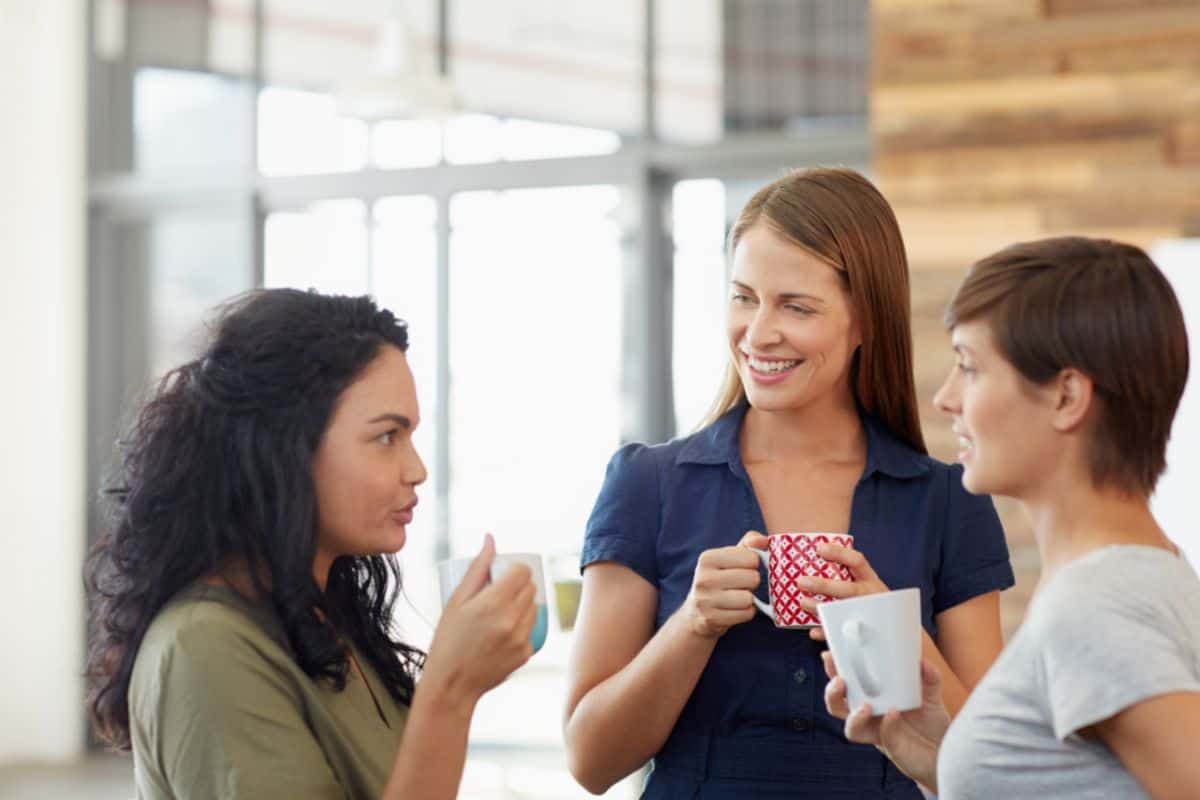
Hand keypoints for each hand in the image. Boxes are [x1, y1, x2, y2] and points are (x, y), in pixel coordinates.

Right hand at [421, 534, 536, 708]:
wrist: (451, 685)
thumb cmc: (447, 640)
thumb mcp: (456, 600)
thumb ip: (477, 567)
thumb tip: (490, 538)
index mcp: (493, 602)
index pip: (523, 571)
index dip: (515, 569)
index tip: (504, 573)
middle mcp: (512, 619)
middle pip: (531, 587)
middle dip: (519, 584)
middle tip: (501, 590)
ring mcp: (521, 638)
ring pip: (534, 607)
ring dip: (523, 603)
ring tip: (501, 611)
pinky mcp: (526, 653)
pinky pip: (532, 629)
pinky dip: (521, 625)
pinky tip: (502, 632)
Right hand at [680, 531, 766, 638]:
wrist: (696, 612)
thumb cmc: (720, 578)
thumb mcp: (730, 556)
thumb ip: (750, 542)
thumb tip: (764, 541)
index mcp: (707, 558)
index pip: (751, 558)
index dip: (753, 564)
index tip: (742, 568)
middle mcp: (703, 578)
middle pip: (752, 578)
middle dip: (752, 582)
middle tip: (741, 585)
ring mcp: (706, 600)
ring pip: (749, 598)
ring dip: (749, 599)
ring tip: (737, 597)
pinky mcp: (712, 619)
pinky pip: (746, 614)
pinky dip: (746, 612)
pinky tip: (735, 610)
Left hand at [798, 542, 887, 641]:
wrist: (895, 629)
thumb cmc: (870, 601)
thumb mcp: (866, 584)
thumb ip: (847, 575)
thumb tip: (814, 557)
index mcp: (870, 580)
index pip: (857, 561)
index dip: (839, 553)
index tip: (819, 548)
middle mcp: (870, 595)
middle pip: (848, 589)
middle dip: (824, 585)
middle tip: (801, 582)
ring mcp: (868, 615)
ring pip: (843, 612)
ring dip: (821, 609)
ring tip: (803, 603)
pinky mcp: (864, 633)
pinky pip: (844, 636)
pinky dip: (827, 634)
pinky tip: (814, 632)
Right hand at [823, 651, 948, 790]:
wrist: (949, 755)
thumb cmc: (932, 726)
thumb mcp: (931, 695)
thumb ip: (928, 677)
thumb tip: (921, 661)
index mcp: (873, 700)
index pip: (847, 684)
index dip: (833, 671)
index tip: (829, 655)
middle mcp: (871, 717)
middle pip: (838, 706)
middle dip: (832, 693)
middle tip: (840, 681)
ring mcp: (880, 734)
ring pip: (852, 729)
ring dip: (854, 716)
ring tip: (865, 706)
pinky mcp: (893, 748)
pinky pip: (884, 736)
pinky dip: (887, 724)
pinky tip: (894, 712)